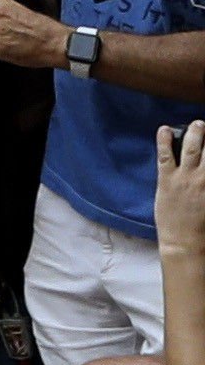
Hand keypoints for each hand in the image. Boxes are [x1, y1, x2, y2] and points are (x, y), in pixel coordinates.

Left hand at [154, 117, 204, 259]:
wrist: (184, 241)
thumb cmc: (202, 226)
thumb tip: (204, 170)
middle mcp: (204, 178)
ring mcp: (185, 178)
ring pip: (192, 148)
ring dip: (195, 133)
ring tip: (197, 123)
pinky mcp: (167, 180)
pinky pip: (165, 156)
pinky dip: (164, 140)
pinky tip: (164, 129)